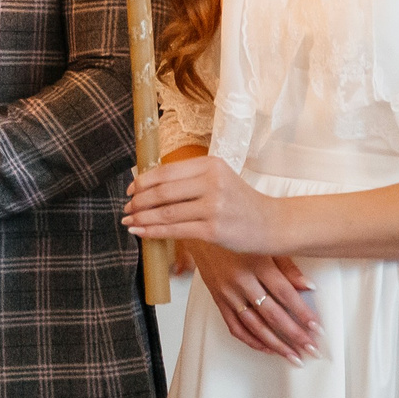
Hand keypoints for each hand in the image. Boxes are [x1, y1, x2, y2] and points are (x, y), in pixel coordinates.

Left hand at [123, 155, 289, 254]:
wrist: (272, 224)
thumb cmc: (241, 203)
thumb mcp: (219, 179)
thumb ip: (190, 178)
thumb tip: (151, 183)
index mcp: (210, 165)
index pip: (166, 171)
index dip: (143, 181)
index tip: (130, 190)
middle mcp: (211, 182)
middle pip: (162, 191)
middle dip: (138, 201)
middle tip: (126, 207)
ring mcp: (213, 207)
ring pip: (165, 212)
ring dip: (142, 218)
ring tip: (129, 221)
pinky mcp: (213, 230)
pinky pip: (175, 231)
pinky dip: (153, 232)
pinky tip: (141, 232)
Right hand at [185, 241, 320, 361]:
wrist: (201, 229)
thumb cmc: (237, 232)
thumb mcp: (266, 243)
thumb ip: (287, 266)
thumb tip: (308, 287)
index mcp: (256, 263)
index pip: (284, 294)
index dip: (302, 312)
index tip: (316, 328)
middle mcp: (241, 280)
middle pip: (272, 314)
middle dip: (294, 334)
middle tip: (311, 349)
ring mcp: (227, 292)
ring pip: (254, 325)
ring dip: (275, 344)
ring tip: (293, 356)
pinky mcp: (218, 299)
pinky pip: (235, 326)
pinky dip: (251, 340)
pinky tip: (267, 348)